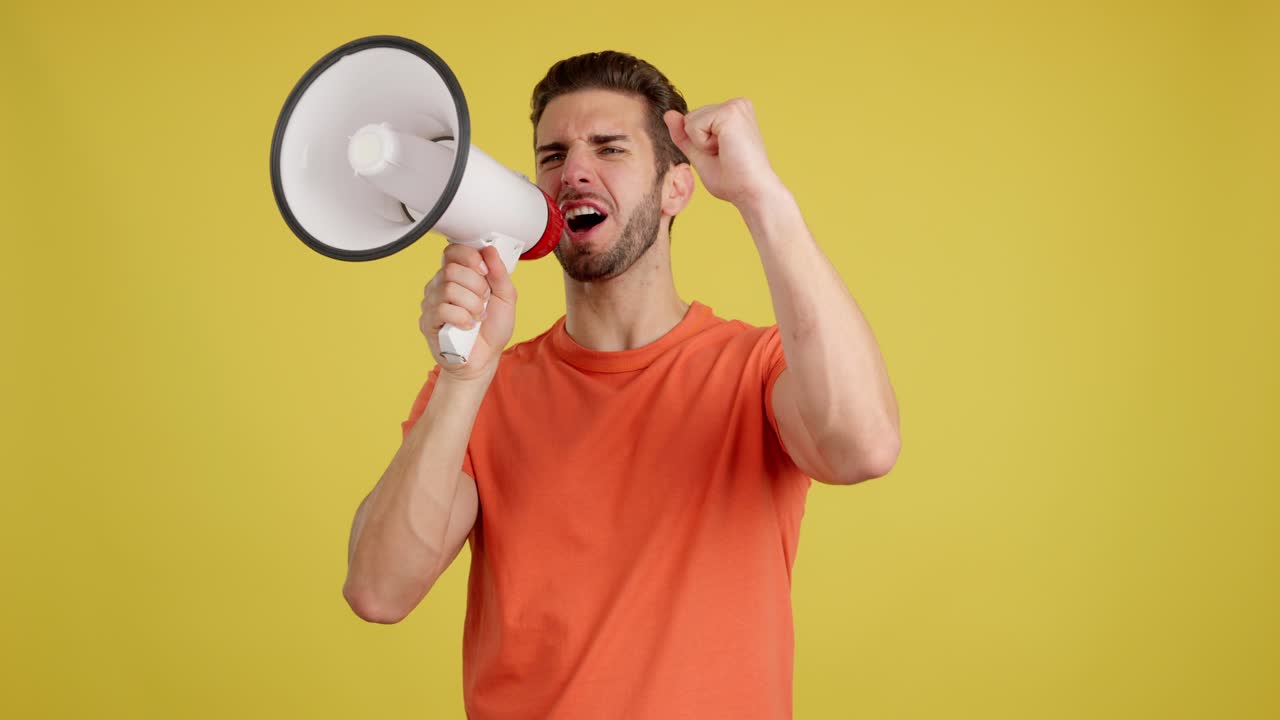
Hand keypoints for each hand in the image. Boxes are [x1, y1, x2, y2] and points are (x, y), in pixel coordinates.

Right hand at [419, 243, 516, 380]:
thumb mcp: (506, 297)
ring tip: (477, 316)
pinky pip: (442, 310)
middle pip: (451, 270)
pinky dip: (463, 318)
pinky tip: (468, 326)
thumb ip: (500, 273)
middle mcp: (440, 286)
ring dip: (472, 305)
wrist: (485, 359)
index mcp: (458, 276)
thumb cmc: (492, 329)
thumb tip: (489, 250)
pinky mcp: (427, 322)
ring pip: (448, 289)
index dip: (469, 257)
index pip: (452, 251)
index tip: (484, 271)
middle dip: (476, 286)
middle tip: (483, 301)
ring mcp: (431, 303)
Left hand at [664, 98, 782, 209]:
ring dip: (701, 144)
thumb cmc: (732, 179)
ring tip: (726, 153)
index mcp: (734, 113)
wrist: (751, 192)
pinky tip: (725, 149)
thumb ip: (684, 135)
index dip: (699, 143)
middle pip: (690, 117)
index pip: (694, 120)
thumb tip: (668, 113)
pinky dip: (702, 144)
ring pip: (690, 120)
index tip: (724, 155)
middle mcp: (737, 104)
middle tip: (725, 156)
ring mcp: (735, 105)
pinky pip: (693, 125)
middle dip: (699, 142)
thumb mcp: (700, 154)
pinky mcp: (730, 111)